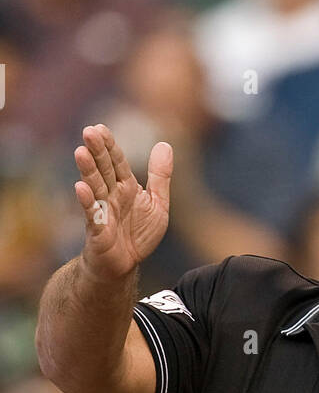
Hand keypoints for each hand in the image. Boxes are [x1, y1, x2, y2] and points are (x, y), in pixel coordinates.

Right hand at [74, 124, 172, 279]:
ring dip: (87, 170)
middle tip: (89, 132)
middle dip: (97, 151)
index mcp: (126, 186)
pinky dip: (87, 202)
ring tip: (81, 152)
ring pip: (94, 187)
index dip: (110, 146)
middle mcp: (112, 195)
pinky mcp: (98, 230)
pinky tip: (80, 188)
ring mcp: (103, 211)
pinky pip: (92, 214)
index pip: (117, 162)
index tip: (100, 128)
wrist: (125, 264)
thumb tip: (165, 144)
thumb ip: (160, 176)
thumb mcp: (157, 204)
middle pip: (103, 170)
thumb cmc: (138, 233)